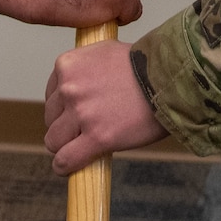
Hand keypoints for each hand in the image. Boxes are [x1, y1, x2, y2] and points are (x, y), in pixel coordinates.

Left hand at [45, 40, 168, 173]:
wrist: (169, 80)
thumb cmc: (144, 66)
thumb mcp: (104, 53)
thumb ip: (84, 69)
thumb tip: (73, 87)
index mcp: (68, 65)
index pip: (52, 94)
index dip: (64, 107)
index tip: (77, 114)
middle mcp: (69, 87)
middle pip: (51, 118)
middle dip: (65, 126)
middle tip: (85, 130)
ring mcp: (81, 113)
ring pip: (54, 141)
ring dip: (66, 146)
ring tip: (82, 147)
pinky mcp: (96, 137)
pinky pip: (65, 160)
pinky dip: (65, 166)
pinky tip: (71, 167)